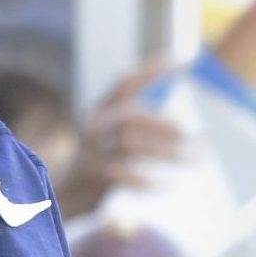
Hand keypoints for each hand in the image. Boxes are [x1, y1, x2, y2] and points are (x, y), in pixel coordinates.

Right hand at [56, 62, 184, 219]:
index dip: (152, 71)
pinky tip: (164, 187)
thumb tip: (182, 128)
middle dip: (161, 122)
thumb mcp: (114, 140)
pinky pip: (121, 174)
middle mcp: (94, 127)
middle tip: (187, 133)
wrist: (61, 194)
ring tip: (194, 159)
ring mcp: (91, 150)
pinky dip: (144, 181)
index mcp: (101, 112)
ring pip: (130, 144)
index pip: (126, 84)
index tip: (182, 62)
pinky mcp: (91, 174)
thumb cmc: (100, 163)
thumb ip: (140, 128)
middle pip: (129, 115)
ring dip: (166, 152)